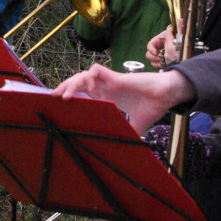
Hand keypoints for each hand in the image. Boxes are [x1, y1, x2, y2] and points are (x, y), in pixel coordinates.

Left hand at [53, 65, 194, 133]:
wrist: (166, 95)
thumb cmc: (153, 105)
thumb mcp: (137, 124)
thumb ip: (128, 132)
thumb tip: (124, 149)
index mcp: (107, 96)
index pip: (84, 91)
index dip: (73, 95)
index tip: (62, 104)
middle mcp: (105, 87)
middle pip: (79, 83)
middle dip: (66, 88)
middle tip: (54, 97)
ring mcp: (109, 81)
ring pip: (83, 75)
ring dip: (72, 84)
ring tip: (63, 96)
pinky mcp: (115, 76)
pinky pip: (96, 70)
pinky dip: (89, 77)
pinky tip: (88, 88)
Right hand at [147, 27, 178, 67]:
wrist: (184, 64)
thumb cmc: (178, 54)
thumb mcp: (173, 45)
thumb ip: (170, 35)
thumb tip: (171, 26)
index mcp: (162, 41)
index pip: (151, 43)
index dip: (151, 49)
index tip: (155, 53)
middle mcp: (161, 46)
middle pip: (150, 51)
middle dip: (152, 56)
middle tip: (159, 58)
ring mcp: (162, 54)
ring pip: (151, 58)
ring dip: (154, 61)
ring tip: (161, 62)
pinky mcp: (162, 60)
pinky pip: (155, 63)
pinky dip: (157, 65)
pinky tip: (162, 65)